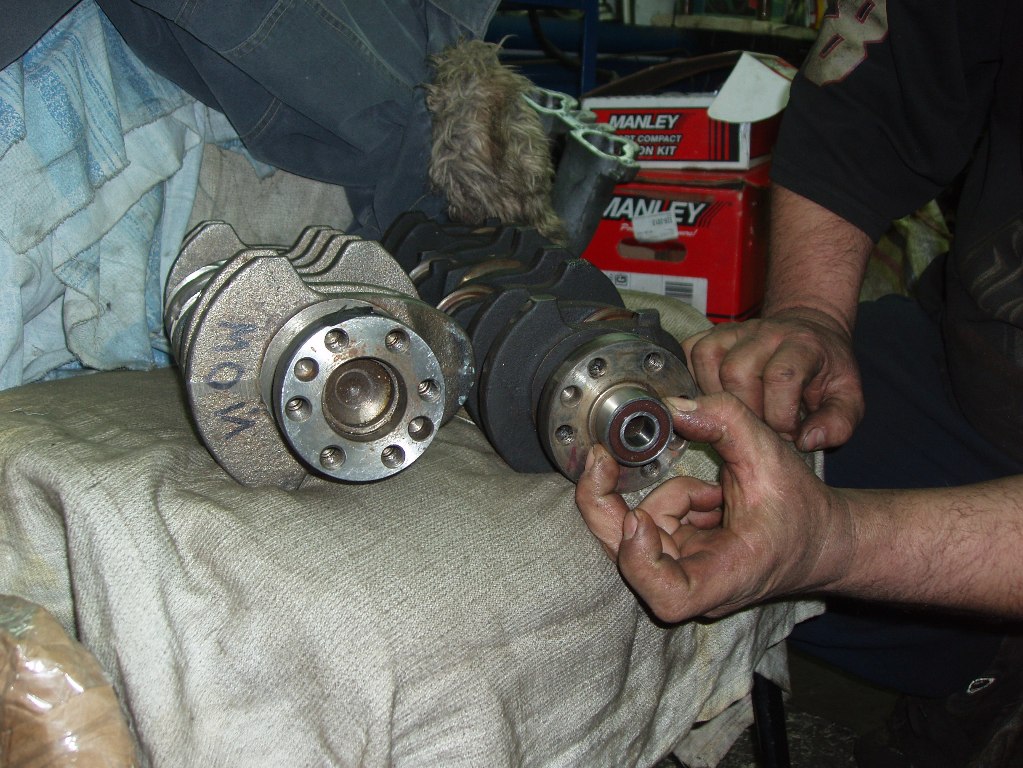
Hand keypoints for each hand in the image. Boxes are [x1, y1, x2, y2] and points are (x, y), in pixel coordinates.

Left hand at [575, 393, 854, 621]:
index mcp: (725, 578)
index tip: (639, 516)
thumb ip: (726, 422)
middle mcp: (696, 586)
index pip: (667, 594)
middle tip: (600, 459)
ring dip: (666, 499)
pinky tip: (711, 499)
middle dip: (607, 505)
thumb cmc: (803, 511)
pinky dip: (671, 502)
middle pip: (627, 560)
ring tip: (716, 492)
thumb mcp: (772, 456)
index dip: (641, 560)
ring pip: (638, 534)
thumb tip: (672, 405)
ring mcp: (683, 574)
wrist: (821, 541)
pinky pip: (652, 526)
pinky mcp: (678, 560)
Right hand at [682, 308, 863, 450]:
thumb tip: (808, 440)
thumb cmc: (825, 373)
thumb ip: (838, 424)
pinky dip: (695, 377)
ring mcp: (736, 330)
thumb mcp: (847, 400)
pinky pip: (691, 351)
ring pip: (709, 361)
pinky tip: (716, 396)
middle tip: (762, 424)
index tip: (789, 431)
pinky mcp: (713, 333)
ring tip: (740, 412)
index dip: (780, 414)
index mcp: (804, 345)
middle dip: (747, 410)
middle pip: (737, 372)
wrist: (809, 332)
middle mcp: (767, 332)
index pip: (780, 376)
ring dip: (719, 396)